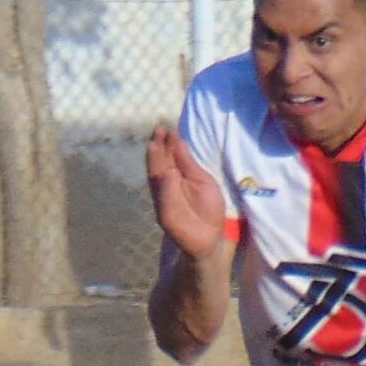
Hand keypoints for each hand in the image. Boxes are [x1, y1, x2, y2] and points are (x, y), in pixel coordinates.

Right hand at [145, 125, 229, 259]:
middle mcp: (167, 185)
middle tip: (158, 131)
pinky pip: (163, 200)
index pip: (169, 156)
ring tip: (155, 145)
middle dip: (159, 148)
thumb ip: (189, 164)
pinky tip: (165, 174)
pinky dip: (164, 188)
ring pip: (156, 178)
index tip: (168, 128)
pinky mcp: (165, 215)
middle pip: (160, 164)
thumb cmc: (208, 208)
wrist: (211, 236)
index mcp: (177, 175)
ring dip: (155, 163)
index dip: (168, 143)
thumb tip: (179, 141)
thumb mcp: (203, 180)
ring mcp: (164, 199)